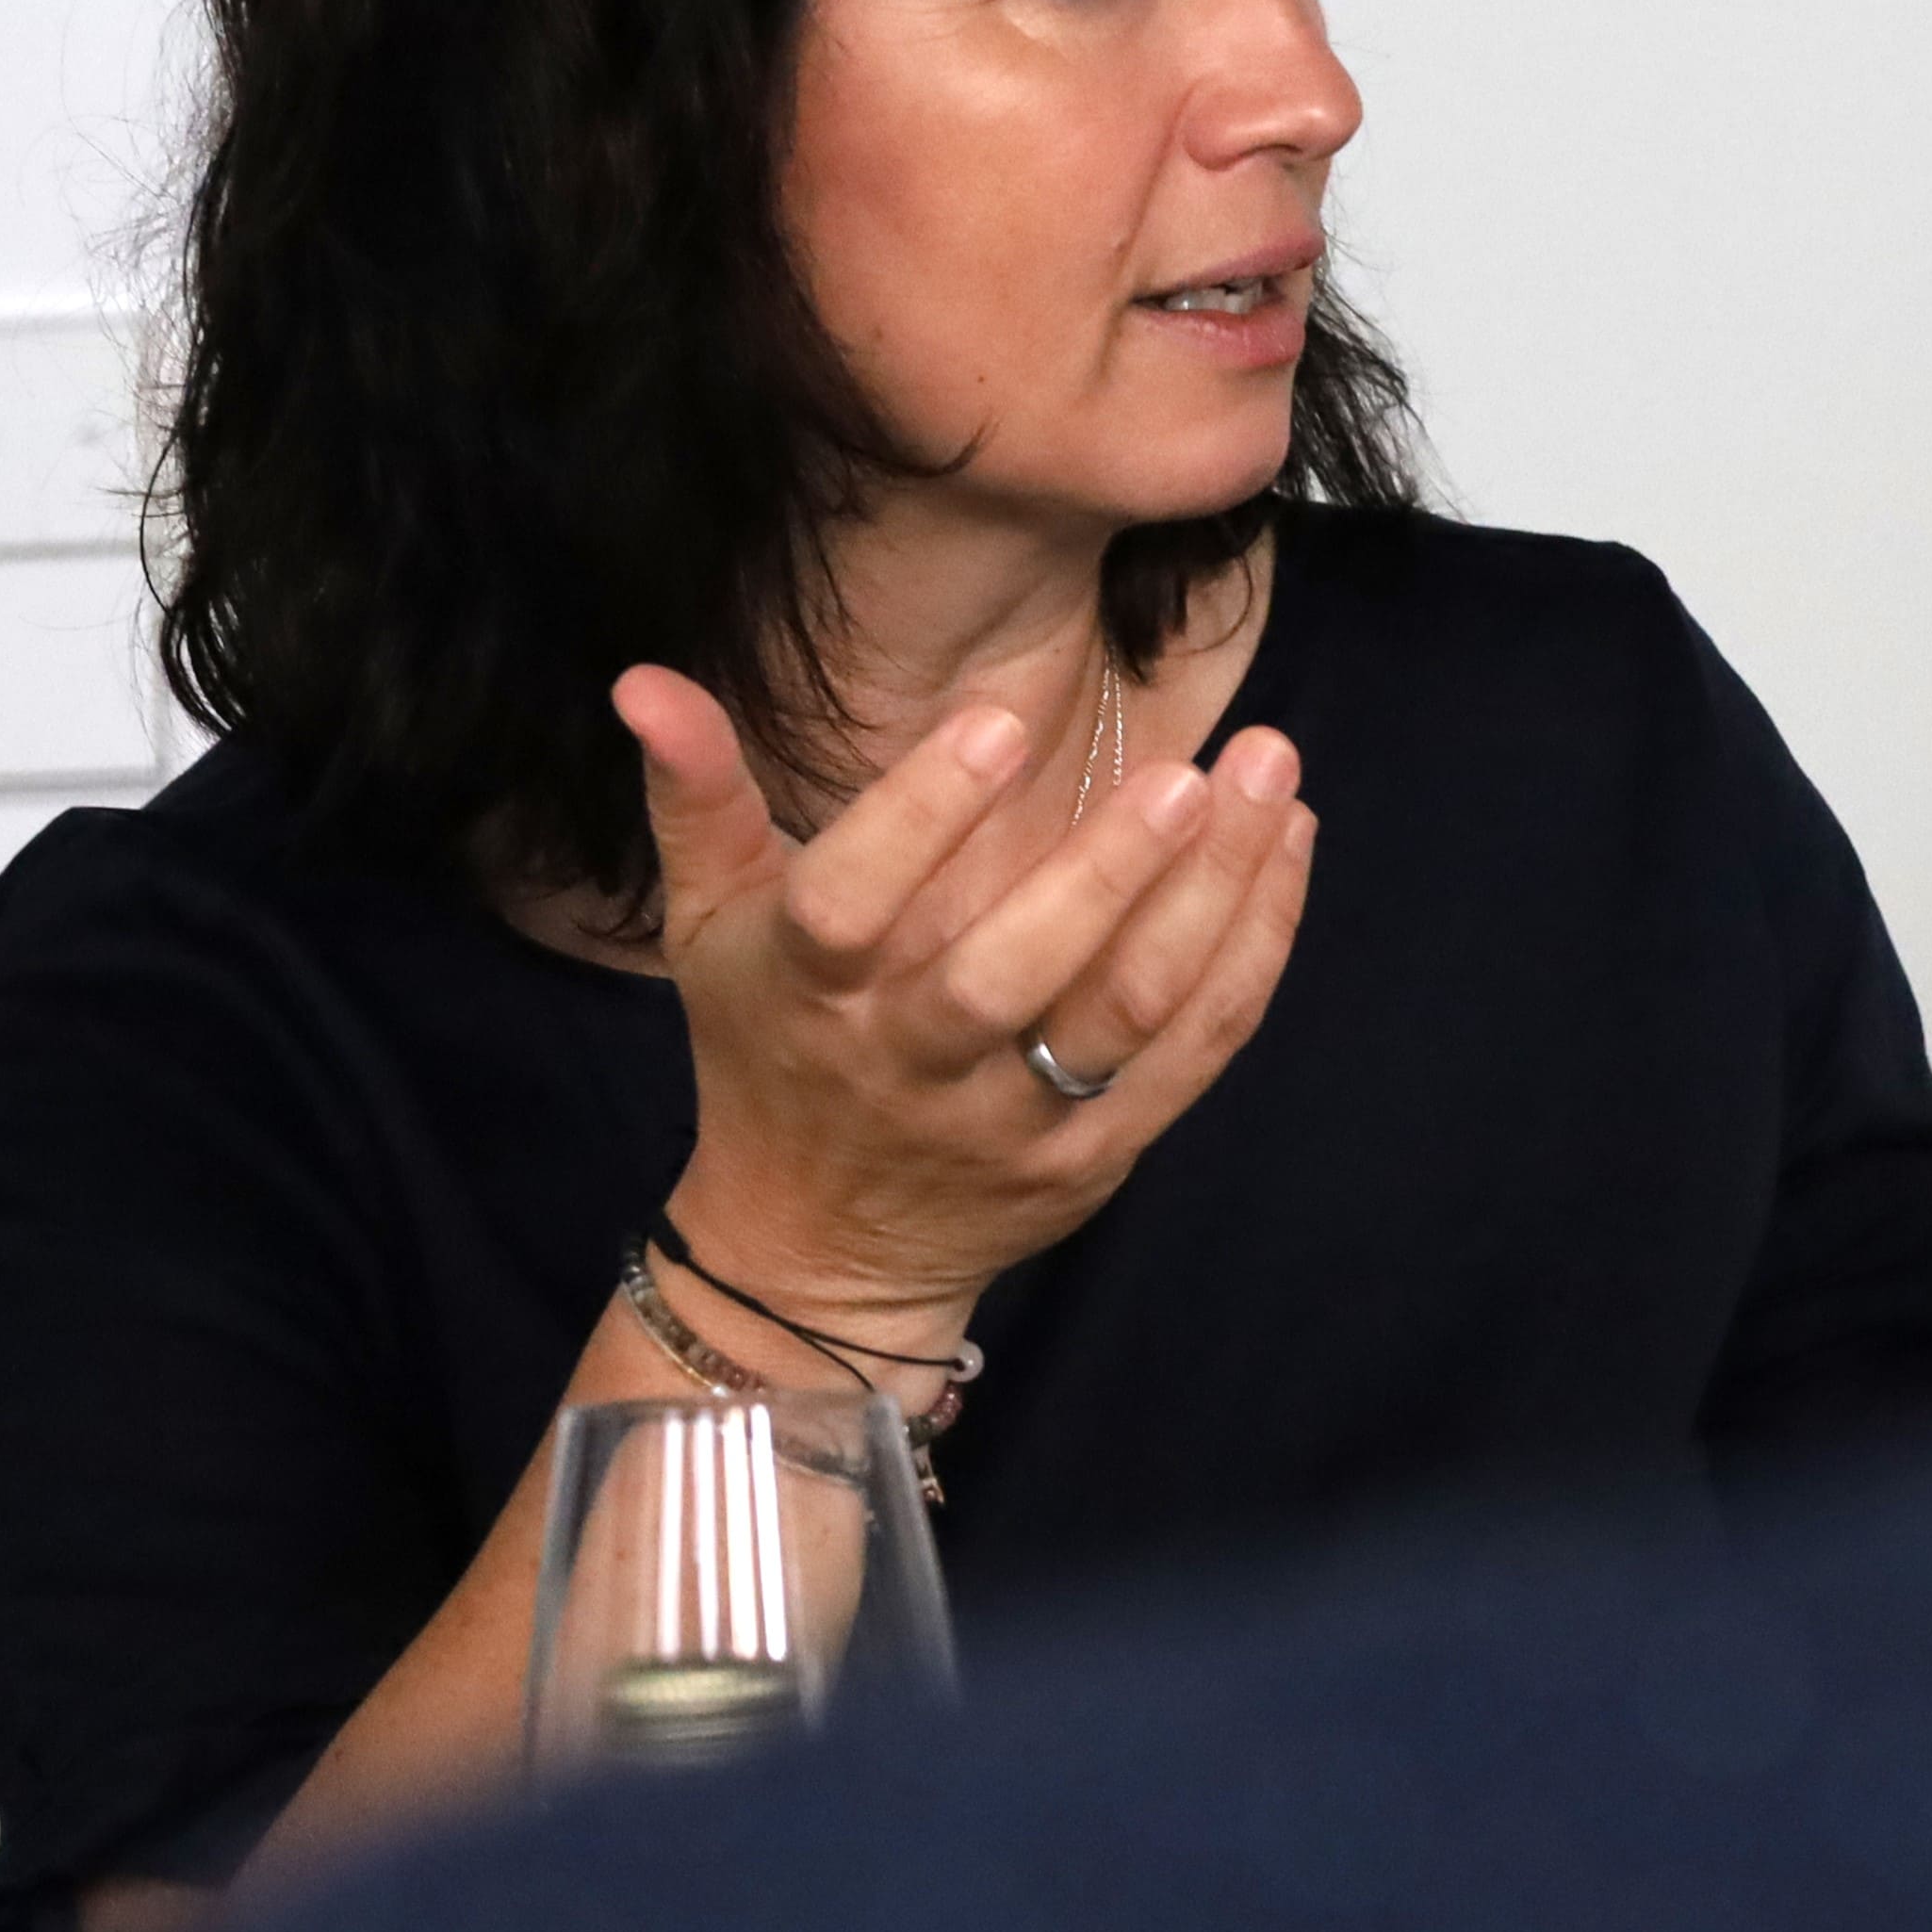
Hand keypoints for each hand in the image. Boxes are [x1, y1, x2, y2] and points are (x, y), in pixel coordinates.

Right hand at [618, 665, 1318, 1331]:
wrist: (818, 1252)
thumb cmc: (770, 1052)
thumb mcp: (711, 927)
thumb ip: (695, 799)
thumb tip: (643, 678)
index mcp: (813, 992)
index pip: (852, 902)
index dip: (920, 815)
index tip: (1000, 721)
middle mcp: (913, 1060)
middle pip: (1012, 971)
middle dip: (1108, 870)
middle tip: (1189, 770)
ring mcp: (1013, 1118)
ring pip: (1128, 1012)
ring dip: (1213, 896)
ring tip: (1272, 784)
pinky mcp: (1096, 1156)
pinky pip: (1193, 1054)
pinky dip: (1252, 953)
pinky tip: (1288, 853)